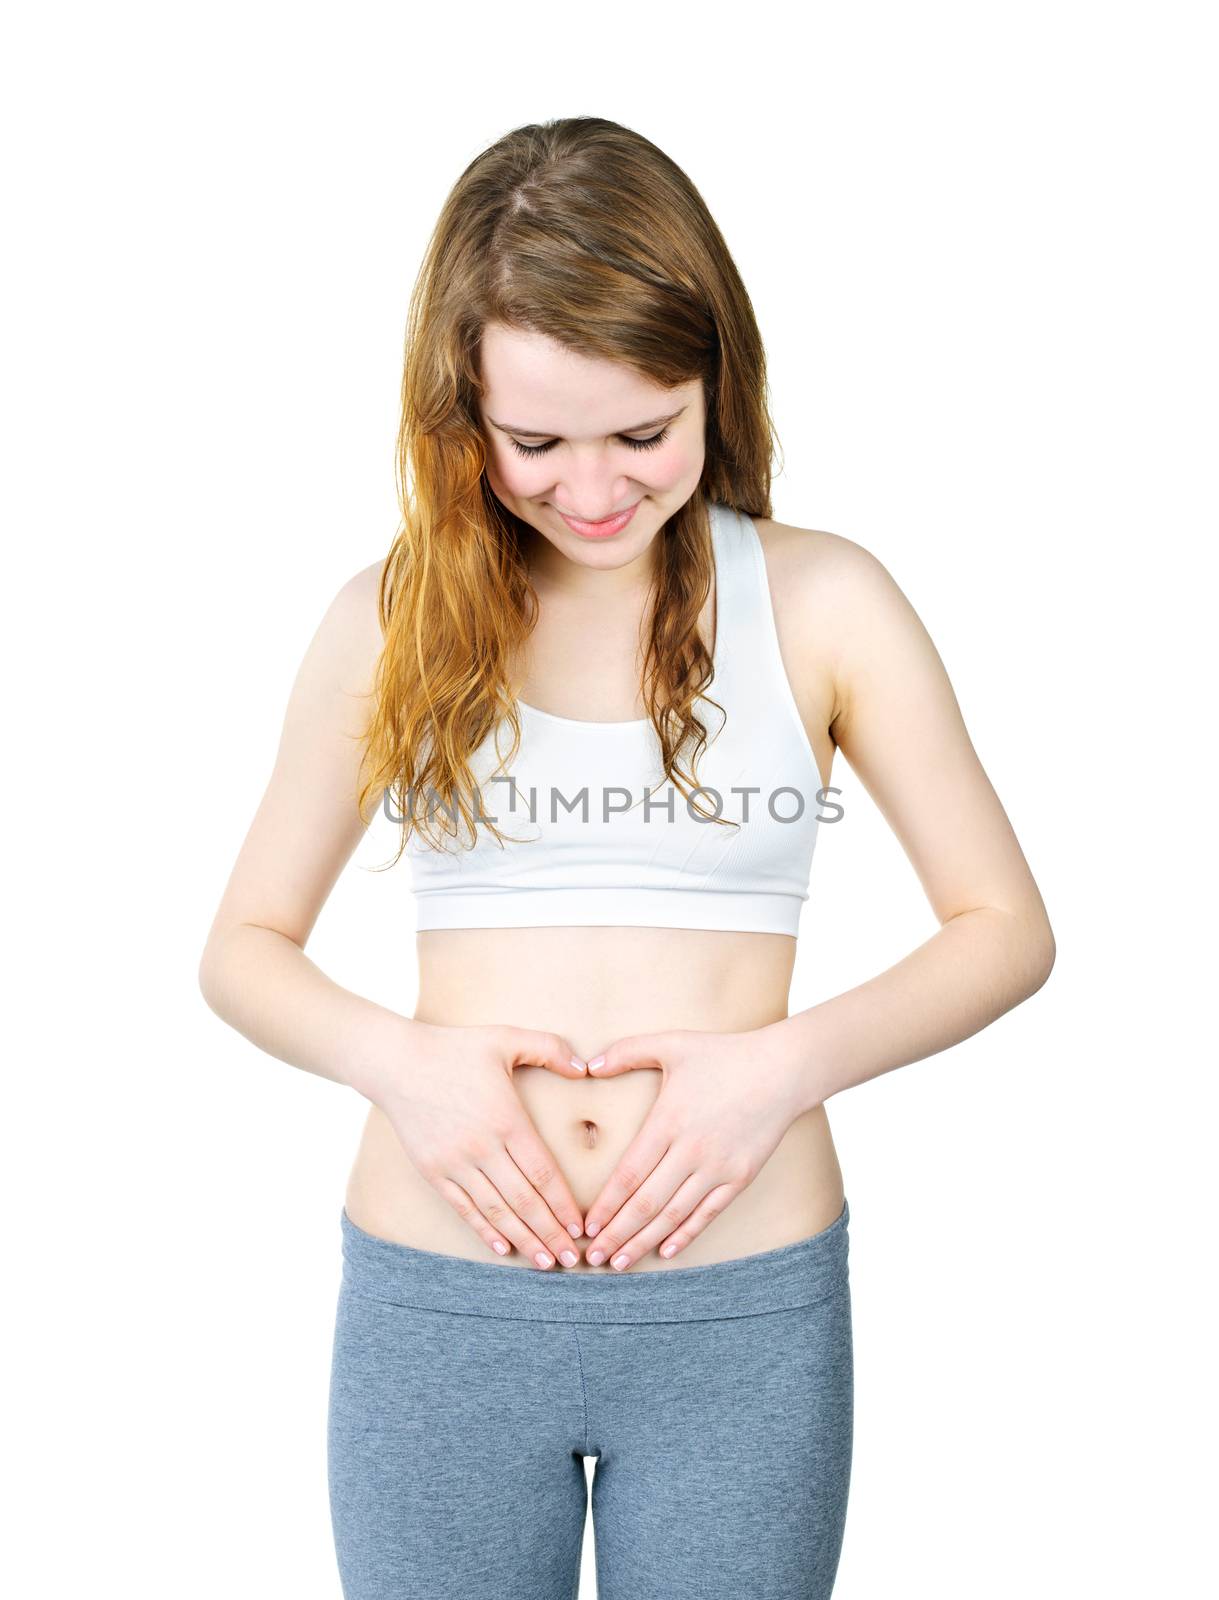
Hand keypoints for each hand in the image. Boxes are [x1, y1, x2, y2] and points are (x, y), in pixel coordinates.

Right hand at [373, 1020, 588, 1269]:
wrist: (396, 1063)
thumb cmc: (455, 1048)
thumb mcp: (505, 1038)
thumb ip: (549, 1049)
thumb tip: (585, 1068)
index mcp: (506, 1119)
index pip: (543, 1173)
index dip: (563, 1205)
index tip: (580, 1227)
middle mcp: (482, 1147)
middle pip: (524, 1201)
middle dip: (550, 1234)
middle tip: (572, 1260)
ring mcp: (455, 1163)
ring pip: (496, 1211)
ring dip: (523, 1240)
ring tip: (545, 1263)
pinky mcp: (433, 1171)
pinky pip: (464, 1208)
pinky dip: (485, 1231)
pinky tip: (504, 1248)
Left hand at [580, 1027, 805, 1269]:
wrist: (782, 1070)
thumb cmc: (723, 1053)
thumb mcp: (671, 1043)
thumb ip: (626, 1051)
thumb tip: (588, 1066)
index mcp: (668, 1121)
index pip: (629, 1174)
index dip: (606, 1204)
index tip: (586, 1226)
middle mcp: (691, 1151)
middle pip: (646, 1203)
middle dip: (616, 1234)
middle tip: (592, 1257)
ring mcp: (717, 1168)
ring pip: (673, 1215)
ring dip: (643, 1241)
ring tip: (619, 1262)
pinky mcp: (740, 1178)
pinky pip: (707, 1214)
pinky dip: (685, 1235)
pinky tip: (665, 1250)